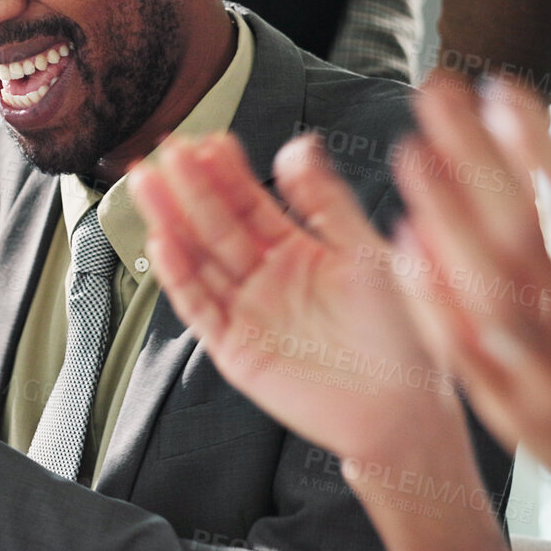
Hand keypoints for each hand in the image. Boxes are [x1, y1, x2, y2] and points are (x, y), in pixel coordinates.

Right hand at [131, 132, 469, 468]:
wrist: (403, 409)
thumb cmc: (402, 336)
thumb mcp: (367, 253)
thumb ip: (328, 202)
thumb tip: (298, 147)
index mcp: (300, 251)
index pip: (252, 202)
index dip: (228, 172)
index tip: (207, 141)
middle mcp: (268, 279)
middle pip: (217, 225)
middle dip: (190, 188)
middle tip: (166, 152)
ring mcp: (249, 312)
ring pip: (200, 259)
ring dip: (172, 222)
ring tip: (148, 183)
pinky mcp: (236, 350)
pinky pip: (200, 308)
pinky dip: (179, 277)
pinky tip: (163, 243)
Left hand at [401, 80, 550, 526]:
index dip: (541, 148)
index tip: (503, 88)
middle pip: (523, 239)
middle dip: (475, 160)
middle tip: (435, 98)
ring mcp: (547, 382)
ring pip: (483, 292)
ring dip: (442, 219)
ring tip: (410, 153)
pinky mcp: (508, 412)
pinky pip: (459, 347)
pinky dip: (431, 294)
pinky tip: (405, 239)